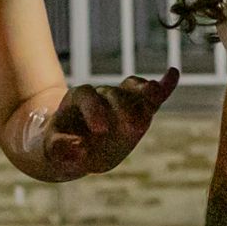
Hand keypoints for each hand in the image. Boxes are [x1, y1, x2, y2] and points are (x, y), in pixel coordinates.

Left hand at [45, 67, 178, 174]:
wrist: (72, 145)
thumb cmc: (59, 147)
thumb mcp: (53, 151)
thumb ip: (61, 149)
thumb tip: (78, 149)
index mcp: (77, 101)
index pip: (86, 96)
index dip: (94, 110)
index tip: (101, 130)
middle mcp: (101, 95)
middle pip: (113, 94)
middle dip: (124, 108)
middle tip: (133, 128)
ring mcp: (121, 101)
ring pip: (133, 92)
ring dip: (145, 95)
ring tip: (155, 93)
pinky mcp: (138, 110)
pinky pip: (152, 97)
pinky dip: (163, 87)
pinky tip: (173, 74)